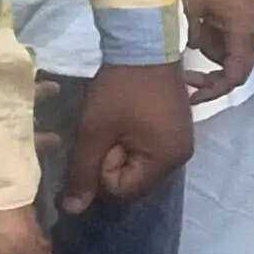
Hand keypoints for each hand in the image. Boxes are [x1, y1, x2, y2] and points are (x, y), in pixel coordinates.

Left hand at [62, 61, 190, 214]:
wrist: (144, 44)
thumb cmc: (120, 89)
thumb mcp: (94, 131)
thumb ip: (82, 173)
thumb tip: (72, 210)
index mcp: (167, 159)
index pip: (123, 190)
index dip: (101, 170)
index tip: (100, 140)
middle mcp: (181, 155)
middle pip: (133, 179)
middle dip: (111, 160)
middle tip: (107, 129)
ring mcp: (181, 140)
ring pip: (138, 163)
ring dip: (119, 148)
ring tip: (115, 121)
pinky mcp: (175, 126)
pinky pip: (147, 147)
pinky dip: (131, 138)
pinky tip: (126, 117)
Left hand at [175, 0, 253, 106]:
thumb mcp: (189, 9)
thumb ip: (187, 37)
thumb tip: (186, 52)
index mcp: (244, 34)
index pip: (235, 76)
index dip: (213, 92)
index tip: (191, 97)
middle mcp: (253, 33)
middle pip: (235, 69)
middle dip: (210, 76)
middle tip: (184, 78)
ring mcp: (251, 24)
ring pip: (230, 54)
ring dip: (209, 54)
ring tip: (188, 38)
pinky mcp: (244, 16)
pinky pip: (230, 39)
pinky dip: (213, 41)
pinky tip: (198, 25)